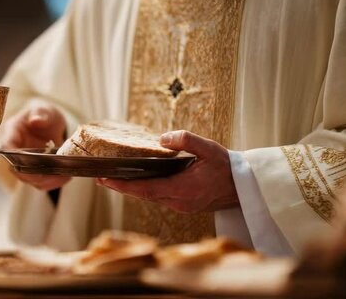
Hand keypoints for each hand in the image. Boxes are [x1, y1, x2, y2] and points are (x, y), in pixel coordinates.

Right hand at [0, 101, 70, 190]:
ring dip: (46, 181)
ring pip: (28, 179)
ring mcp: (24, 162)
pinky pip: (40, 182)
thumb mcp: (44, 110)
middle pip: (16, 168)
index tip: (29, 162)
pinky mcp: (34, 170)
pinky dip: (52, 182)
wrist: (50, 123)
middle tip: (53, 174)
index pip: (7, 146)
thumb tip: (35, 121)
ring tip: (64, 176)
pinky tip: (65, 177)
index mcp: (12, 132)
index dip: (14, 156)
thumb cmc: (44, 115)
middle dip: (34, 175)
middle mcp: (15, 150)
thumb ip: (40, 114)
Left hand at [96, 130, 237, 212]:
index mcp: (182, 190)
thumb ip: (187, 141)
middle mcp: (178, 202)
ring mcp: (181, 206)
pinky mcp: (184, 205)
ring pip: (150, 197)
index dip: (123, 186)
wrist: (245, 189)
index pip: (145, 189)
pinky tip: (138, 180)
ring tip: (113, 178)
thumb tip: (164, 139)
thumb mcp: (210, 148)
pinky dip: (146, 189)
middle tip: (100, 177)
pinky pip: (159, 197)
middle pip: (143, 195)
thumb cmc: (228, 168)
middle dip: (121, 187)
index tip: (104, 180)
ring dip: (132, 189)